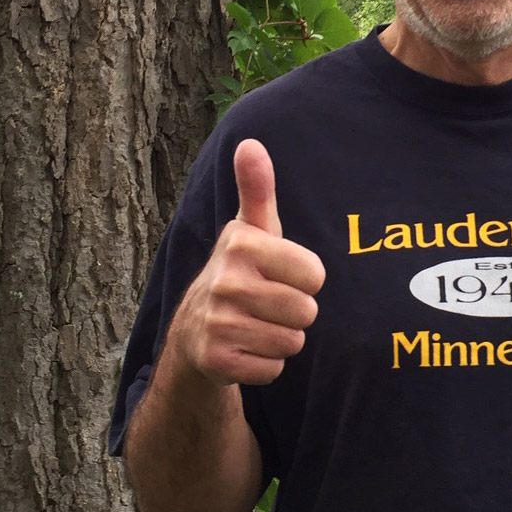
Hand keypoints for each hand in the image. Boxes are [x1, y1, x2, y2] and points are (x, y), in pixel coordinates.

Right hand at [167, 138, 324, 386]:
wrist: (195, 328)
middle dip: (295, 312)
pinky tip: (246, 348)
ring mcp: (216, 323)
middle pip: (306, 311)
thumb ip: (258, 187)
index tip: (281, 274)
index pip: (315, 275)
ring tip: (258, 324)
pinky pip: (274, 369)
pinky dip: (267, 364)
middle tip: (269, 303)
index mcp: (241, 244)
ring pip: (292, 342)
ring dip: (282, 338)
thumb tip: (251, 142)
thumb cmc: (242, 270)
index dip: (305, 279)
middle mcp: (224, 281)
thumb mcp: (254, 228)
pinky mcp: (215, 361)